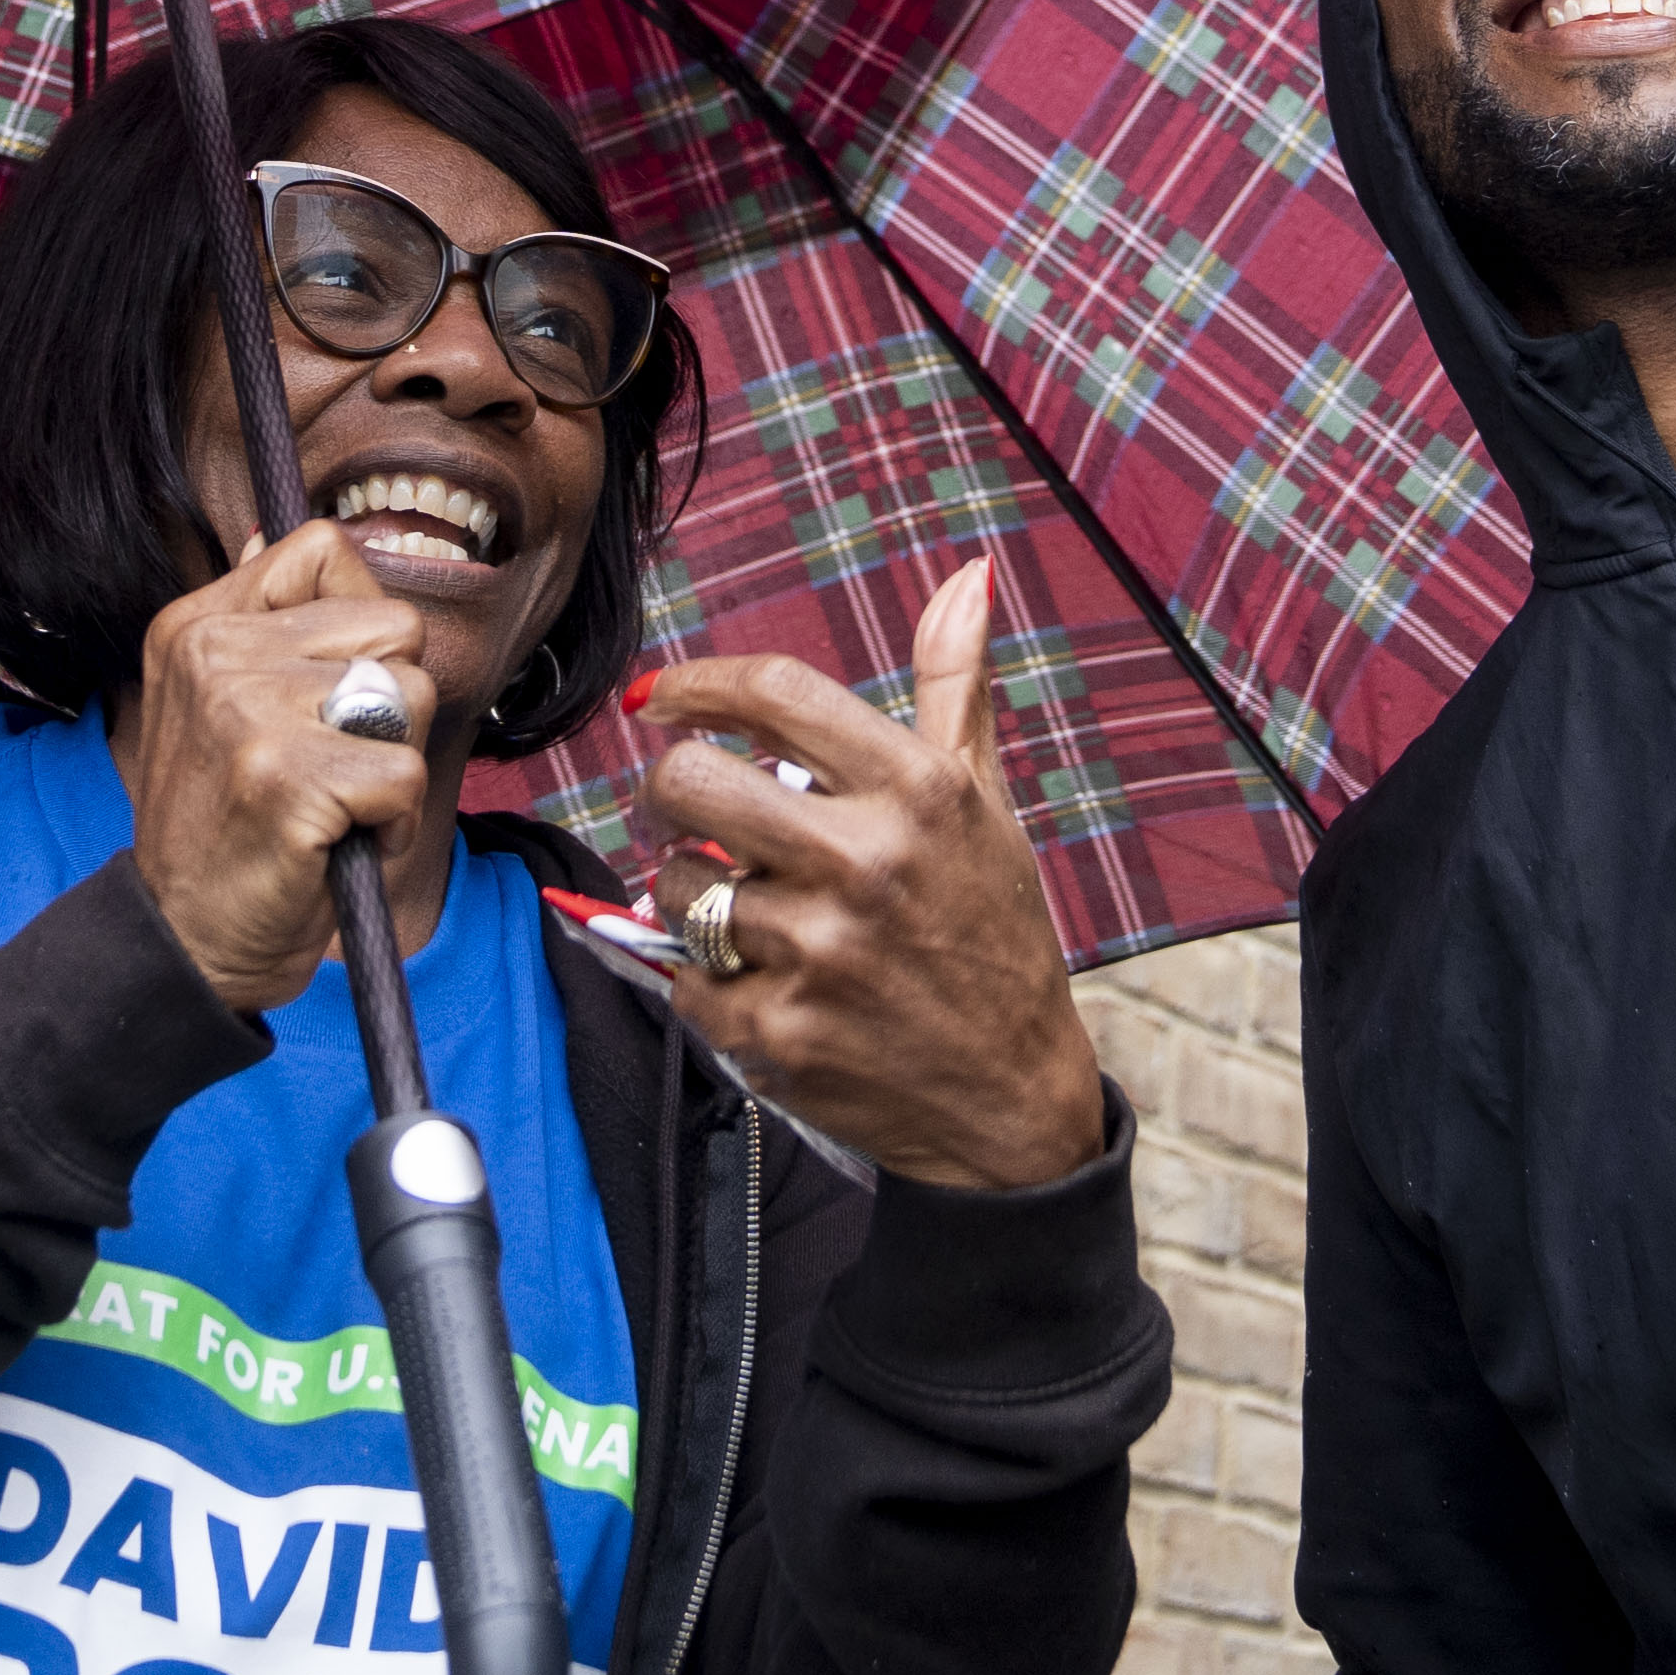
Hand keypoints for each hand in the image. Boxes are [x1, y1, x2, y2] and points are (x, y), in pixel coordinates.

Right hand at [118, 523, 437, 1018]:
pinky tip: (341, 844)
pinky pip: (406, 773)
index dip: (360, 625)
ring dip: (394, 767)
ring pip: (410, 696)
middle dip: (390, 706)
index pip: (322, 550)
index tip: (329, 691)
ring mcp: (246, 712)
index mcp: (196, 624)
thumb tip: (270, 534)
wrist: (187, 939)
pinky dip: (394, 825)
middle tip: (335, 765)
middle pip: (393, 627)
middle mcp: (215, 654)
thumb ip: (254, 620)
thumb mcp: (211, 705)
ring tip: (336, 805)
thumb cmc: (225, 827)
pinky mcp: (286, 778)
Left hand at [623, 563, 1105, 1194]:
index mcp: (916, 791)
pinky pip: (682, 977)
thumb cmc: (991, 934)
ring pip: (672, 884)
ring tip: (745, 912)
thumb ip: (955, 687)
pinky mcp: (777, 1032)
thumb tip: (969, 574)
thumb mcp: (983, 805)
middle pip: (688, 779)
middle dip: (674, 791)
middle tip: (697, 814)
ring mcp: (817, 952)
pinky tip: (762, 981)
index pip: (771, 691)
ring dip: (691, 894)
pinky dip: (704, 979)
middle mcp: (865, 862)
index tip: (662, 696)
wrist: (1013, 1100)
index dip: (698, 682)